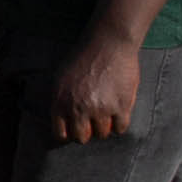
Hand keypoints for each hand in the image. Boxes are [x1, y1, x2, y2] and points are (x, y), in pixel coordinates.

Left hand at [47, 31, 146, 146]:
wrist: (108, 44)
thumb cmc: (83, 58)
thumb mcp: (60, 78)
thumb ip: (60, 100)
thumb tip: (63, 123)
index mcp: (60, 101)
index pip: (60, 134)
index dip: (69, 132)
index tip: (76, 127)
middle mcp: (78, 108)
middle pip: (82, 138)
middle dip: (87, 131)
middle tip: (92, 121)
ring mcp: (100, 109)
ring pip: (102, 134)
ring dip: (104, 125)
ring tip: (106, 110)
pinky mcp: (120, 106)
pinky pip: (120, 129)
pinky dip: (120, 123)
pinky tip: (119, 110)